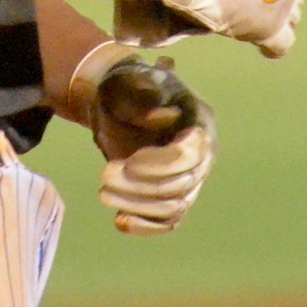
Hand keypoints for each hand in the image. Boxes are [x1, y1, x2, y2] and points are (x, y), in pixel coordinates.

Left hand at [71, 47, 217, 234]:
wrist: (118, 100)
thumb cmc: (127, 86)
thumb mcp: (130, 81)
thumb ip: (145, 96)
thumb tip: (164, 116)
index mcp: (200, 120)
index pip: (191, 154)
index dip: (160, 164)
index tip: (128, 161)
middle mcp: (203, 153)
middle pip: (181, 184)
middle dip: (141, 185)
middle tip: (104, 174)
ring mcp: (191, 177)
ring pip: (174, 206)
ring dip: (137, 204)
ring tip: (103, 194)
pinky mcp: (175, 195)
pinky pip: (167, 221)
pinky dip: (145, 224)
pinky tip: (120, 221)